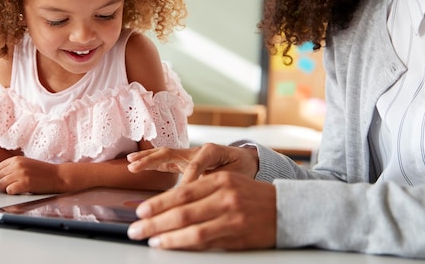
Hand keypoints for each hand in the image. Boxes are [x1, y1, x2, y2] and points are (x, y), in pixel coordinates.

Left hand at [0, 156, 62, 193]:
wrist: (58, 176)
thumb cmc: (43, 172)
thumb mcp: (26, 163)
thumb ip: (13, 167)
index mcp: (16, 159)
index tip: (6, 181)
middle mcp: (17, 165)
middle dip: (2, 184)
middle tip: (12, 186)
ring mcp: (21, 174)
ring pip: (1, 185)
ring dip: (7, 189)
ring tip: (17, 188)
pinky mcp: (25, 184)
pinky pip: (9, 191)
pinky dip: (13, 193)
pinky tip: (21, 191)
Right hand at [127, 143, 258, 183]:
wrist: (247, 159)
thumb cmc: (243, 168)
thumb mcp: (238, 176)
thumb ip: (222, 182)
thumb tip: (205, 192)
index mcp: (212, 151)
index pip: (195, 165)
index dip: (187, 180)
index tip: (180, 195)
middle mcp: (197, 150)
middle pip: (171, 153)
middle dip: (151, 161)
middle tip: (134, 168)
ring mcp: (188, 154)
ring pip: (164, 154)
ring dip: (146, 158)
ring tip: (130, 162)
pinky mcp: (184, 160)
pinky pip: (164, 159)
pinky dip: (149, 160)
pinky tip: (133, 162)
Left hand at [127, 171, 276, 249]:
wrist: (288, 210)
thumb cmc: (253, 198)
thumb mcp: (228, 185)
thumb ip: (202, 193)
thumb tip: (169, 209)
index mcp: (219, 180)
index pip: (181, 192)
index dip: (158, 203)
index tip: (141, 211)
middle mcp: (224, 195)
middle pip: (182, 210)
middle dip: (154, 221)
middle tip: (136, 229)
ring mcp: (232, 215)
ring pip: (191, 227)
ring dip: (166, 235)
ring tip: (149, 239)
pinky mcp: (237, 233)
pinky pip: (205, 240)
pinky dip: (185, 243)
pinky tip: (171, 245)